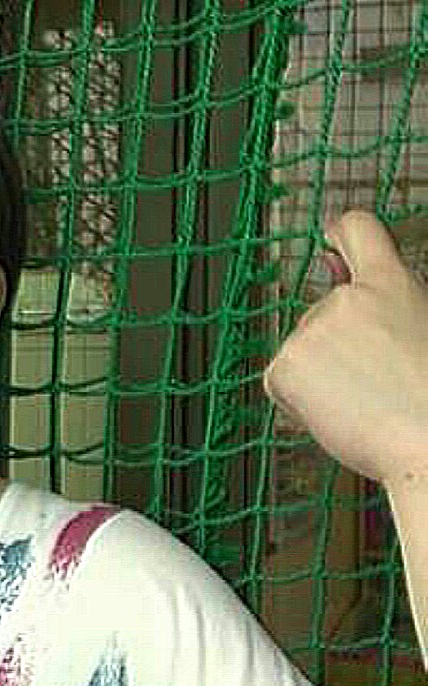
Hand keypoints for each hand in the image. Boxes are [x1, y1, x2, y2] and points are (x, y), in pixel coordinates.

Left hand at [264, 210, 427, 485]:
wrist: (427, 447)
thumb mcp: (420, 328)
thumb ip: (380, 301)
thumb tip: (328, 263)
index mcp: (392, 284)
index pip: (358, 230)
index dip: (343, 233)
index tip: (333, 238)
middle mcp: (345, 299)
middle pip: (324, 311)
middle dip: (339, 344)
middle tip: (379, 380)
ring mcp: (310, 332)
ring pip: (303, 349)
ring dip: (322, 375)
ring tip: (365, 401)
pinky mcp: (285, 367)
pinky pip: (281, 380)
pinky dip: (300, 401)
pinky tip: (337, 413)